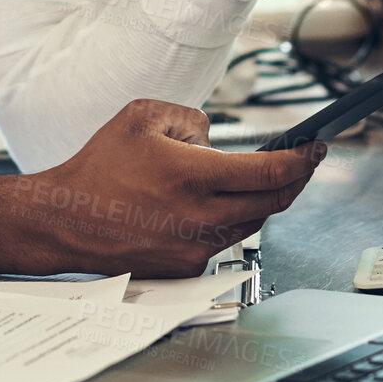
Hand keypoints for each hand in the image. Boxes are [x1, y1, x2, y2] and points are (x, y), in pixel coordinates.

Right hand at [0, 97, 324, 277]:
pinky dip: (227, 221)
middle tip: (303, 162)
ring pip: (250, 224)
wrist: (65, 220)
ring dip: (262, 201)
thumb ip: (189, 117)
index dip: (302, 159)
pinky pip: (221, 241)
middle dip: (295, 181)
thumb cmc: (98, 168)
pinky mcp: (184, 266)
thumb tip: (213, 138)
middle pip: (273, 204)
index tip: (317, 148)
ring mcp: (194, 247)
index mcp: (194, 176)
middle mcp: (200, 217)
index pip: (271, 171)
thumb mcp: (141, 115)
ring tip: (261, 179)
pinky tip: (213, 205)